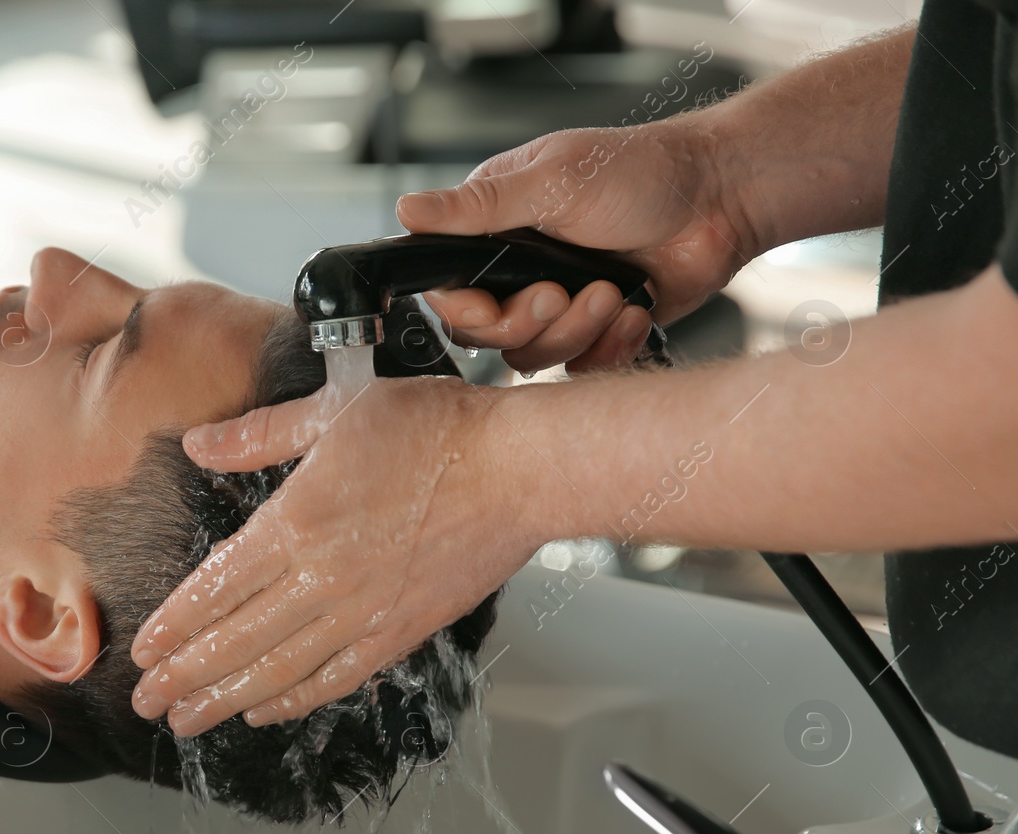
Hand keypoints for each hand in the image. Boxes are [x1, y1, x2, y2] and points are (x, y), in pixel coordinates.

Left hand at [128, 376, 535, 735]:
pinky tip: (266, 711)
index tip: (143, 652)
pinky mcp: (400, 631)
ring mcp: (363, 613)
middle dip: (183, 678)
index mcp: (296, 523)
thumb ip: (259, 436)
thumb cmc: (437, 432)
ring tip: (189, 722)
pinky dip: (296, 700)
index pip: (214, 588)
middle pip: (235, 642)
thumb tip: (201, 444)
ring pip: (278, 671)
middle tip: (147, 702)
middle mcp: (322, 579)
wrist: (519, 469)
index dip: (174, 626)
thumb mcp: (333, 411)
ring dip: (227, 700)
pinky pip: (336, 678)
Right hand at [395, 117, 756, 374]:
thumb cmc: (642, 173)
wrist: (721, 199)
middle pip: (489, 335)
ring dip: (575, 331)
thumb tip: (406, 211)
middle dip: (529, 322)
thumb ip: (476, 206)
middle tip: (562, 293)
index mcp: (495, 230)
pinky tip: (633, 310)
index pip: (450, 291)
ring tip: (611, 293)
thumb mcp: (551, 180)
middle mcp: (521, 270)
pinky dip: (609, 346)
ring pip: (533, 356)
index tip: (493, 306)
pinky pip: (581, 367)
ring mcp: (561, 303)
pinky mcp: (599, 330)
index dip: (467, 311)